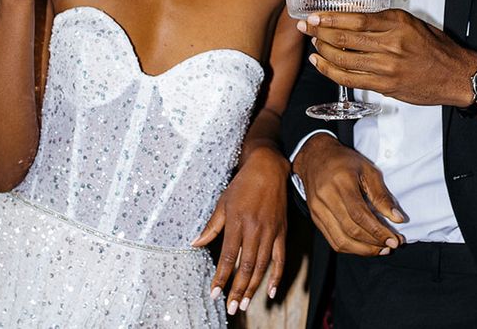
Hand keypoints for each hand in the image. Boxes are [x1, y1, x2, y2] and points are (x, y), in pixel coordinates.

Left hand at [192, 147, 288, 314]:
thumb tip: (195, 243)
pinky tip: (270, 290)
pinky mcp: (281, 231)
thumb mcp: (223, 202)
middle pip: (246, 266)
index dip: (221, 278)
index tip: (214, 294)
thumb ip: (211, 226)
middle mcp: (254, 229)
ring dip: (253, 287)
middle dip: (237, 290)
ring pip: (262, 266)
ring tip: (244, 303)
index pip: (227, 257)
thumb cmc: (243, 184)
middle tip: (231, 308)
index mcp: (237, 222)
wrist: (268, 168)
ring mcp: (270, 232)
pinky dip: (276, 275)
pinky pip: (280, 258)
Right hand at [294, 133, 403, 255]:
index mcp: (341, 182)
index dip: (378, 231)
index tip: (394, 239)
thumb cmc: (344, 161)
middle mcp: (326, 197)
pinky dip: (351, 248)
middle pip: (351, 229)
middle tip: (392, 245)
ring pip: (341, 240)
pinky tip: (365, 247)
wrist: (315, 157)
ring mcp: (317, 209)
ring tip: (380, 249)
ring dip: (363, 250)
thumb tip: (397, 219)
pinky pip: (333, 240)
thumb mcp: (367, 170)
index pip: (360, 214)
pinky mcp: (315, 217)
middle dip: (374, 242)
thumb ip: (382, 195)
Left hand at [299, 9, 476, 107]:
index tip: (314, 16)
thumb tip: (351, 16)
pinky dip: (331, 71)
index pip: (355, 19)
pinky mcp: (385, 86)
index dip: (330, 18)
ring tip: (313, 43)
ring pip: (344, 59)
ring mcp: (387, 67)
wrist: (457, 76)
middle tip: (305, 26)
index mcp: (398, 23)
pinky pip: (350, 79)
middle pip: (345, 38)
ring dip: (323, 51)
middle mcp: (391, 44)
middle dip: (320, 32)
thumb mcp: (412, 23)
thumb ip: (384, 20)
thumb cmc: (435, 47)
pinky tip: (320, 63)